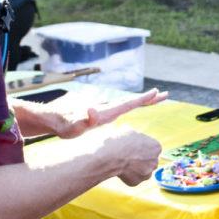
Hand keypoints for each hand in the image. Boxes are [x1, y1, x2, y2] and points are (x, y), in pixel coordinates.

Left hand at [52, 88, 167, 138]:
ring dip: (142, 101)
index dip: (143, 98)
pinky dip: (131, 106)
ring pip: (128, 104)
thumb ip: (84, 120)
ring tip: (155, 98)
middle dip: (148, 98)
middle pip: (132, 101)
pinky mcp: (100, 114)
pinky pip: (121, 108)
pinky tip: (134, 107)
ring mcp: (104, 109)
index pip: (129, 103)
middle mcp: (108, 108)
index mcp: (107, 111)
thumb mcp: (75, 126)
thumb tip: (91, 111)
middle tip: (164, 94)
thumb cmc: (65, 125)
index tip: (157, 92)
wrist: (54, 120)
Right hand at [102, 127, 161, 185]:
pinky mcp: (137, 182)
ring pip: (143, 171)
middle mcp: (155, 161)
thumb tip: (133, 136)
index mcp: (156, 147)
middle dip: (142, 160)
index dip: (143, 148)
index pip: (153, 149)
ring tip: (124, 162)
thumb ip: (136, 136)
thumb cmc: (121, 140)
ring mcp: (147, 173)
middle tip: (130, 156)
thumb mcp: (130, 131)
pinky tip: (121, 169)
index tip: (134, 148)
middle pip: (150, 161)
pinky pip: (133, 179)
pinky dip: (128, 176)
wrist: (111, 154)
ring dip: (137, 169)